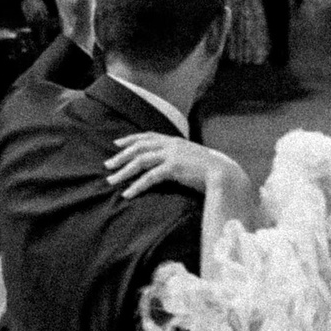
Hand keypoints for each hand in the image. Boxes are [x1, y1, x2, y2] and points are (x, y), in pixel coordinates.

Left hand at [105, 133, 244, 200]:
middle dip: (121, 156)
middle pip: (139, 147)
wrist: (224, 173)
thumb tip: (168, 164)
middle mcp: (171, 144)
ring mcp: (172, 155)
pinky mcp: (173, 168)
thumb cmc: (210, 169)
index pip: (148, 136)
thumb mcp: (191, 157)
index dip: (131, 139)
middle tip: (107, 165)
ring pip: (140, 160)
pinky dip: (137, 186)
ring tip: (111, 181)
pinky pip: (149, 177)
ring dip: (123, 171)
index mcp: (174, 140)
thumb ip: (178, 157)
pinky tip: (128, 194)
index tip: (117, 144)